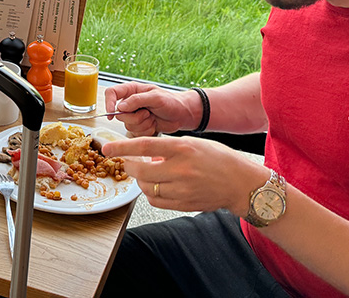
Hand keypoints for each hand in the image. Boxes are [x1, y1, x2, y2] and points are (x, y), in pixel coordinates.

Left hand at [100, 134, 266, 214]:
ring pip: (146, 187)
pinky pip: (155, 201)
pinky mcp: (184, 204)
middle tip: (128, 162)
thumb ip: (168, 147)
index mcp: (182, 148)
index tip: (107, 148)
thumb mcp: (193, 143)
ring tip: (149, 172)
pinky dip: (150, 193)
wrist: (241, 183)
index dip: (122, 147)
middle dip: (129, 166)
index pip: (143, 145)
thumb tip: (145, 153)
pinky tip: (157, 185)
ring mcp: (182, 189)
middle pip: (140, 170)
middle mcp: (181, 169)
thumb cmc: (218, 159)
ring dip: (141, 180)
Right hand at [104, 82, 197, 136]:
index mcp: (131, 90)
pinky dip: (146, 131)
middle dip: (135, 117)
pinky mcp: (139, 127)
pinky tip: (154, 125)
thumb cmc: (171, 101)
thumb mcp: (155, 97)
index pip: (112, 93)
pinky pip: (135, 133)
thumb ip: (137, 100)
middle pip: (119, 114)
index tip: (111, 114)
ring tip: (153, 118)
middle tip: (148, 113)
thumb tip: (120, 106)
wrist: (182, 115)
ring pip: (128, 125)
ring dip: (143, 124)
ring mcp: (134, 115)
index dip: (109, 103)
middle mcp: (130, 103)